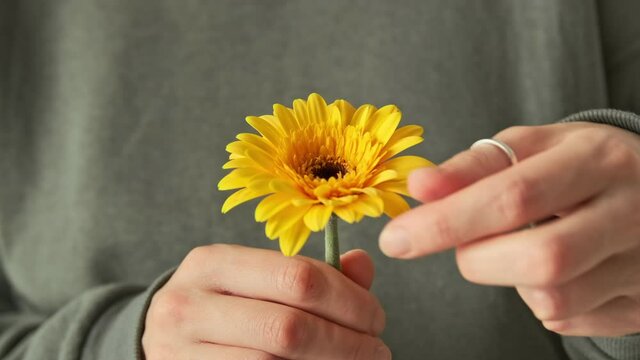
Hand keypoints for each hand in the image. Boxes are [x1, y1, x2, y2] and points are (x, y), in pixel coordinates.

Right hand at [142, 244, 389, 358]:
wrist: (165, 337)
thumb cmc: (226, 305)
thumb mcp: (258, 278)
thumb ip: (313, 273)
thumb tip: (362, 265)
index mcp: (213, 263)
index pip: (298, 277)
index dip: (350, 301)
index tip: (376, 318)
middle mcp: (188, 304)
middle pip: (289, 328)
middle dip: (347, 343)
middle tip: (376, 350)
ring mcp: (178, 351)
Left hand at [379, 122, 639, 336]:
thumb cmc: (578, 166)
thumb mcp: (534, 148)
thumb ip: (475, 167)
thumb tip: (419, 186)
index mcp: (597, 160)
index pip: (513, 196)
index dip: (447, 222)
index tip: (396, 239)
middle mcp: (632, 211)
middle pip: (541, 259)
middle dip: (479, 260)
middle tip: (469, 245)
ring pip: (554, 300)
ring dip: (511, 281)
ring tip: (521, 248)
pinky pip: (570, 321)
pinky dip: (540, 300)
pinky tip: (554, 270)